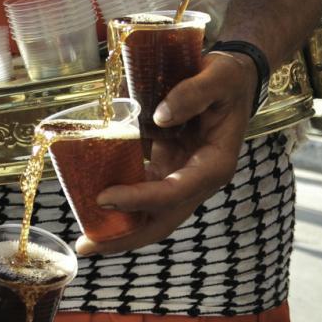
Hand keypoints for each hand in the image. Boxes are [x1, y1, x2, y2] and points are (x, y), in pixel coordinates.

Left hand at [76, 52, 252, 255]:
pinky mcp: (170, 166)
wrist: (237, 78)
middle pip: (162, 219)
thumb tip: (159, 116)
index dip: (140, 199)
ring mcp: (183, 175)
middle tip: (86, 245)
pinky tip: (92, 193)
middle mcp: (198, 178)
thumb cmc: (230, 78)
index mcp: (215, 164)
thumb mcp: (219, 77)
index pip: (175, 192)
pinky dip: (121, 195)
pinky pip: (143, 188)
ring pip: (151, 212)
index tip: (104, 197)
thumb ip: (192, 94)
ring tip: (84, 234)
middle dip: (125, 237)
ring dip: (120, 224)